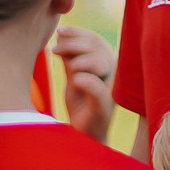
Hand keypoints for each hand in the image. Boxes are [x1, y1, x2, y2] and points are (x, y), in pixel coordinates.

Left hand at [52, 25, 115, 142]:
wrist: (84, 136)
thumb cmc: (81, 106)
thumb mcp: (73, 77)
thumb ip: (71, 59)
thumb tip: (62, 37)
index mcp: (108, 66)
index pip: (96, 40)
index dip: (78, 33)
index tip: (60, 33)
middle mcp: (115, 75)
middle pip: (97, 46)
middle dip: (73, 44)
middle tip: (55, 51)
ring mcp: (112, 90)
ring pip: (98, 62)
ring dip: (77, 63)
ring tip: (68, 75)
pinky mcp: (105, 106)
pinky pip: (95, 86)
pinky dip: (82, 81)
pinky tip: (74, 84)